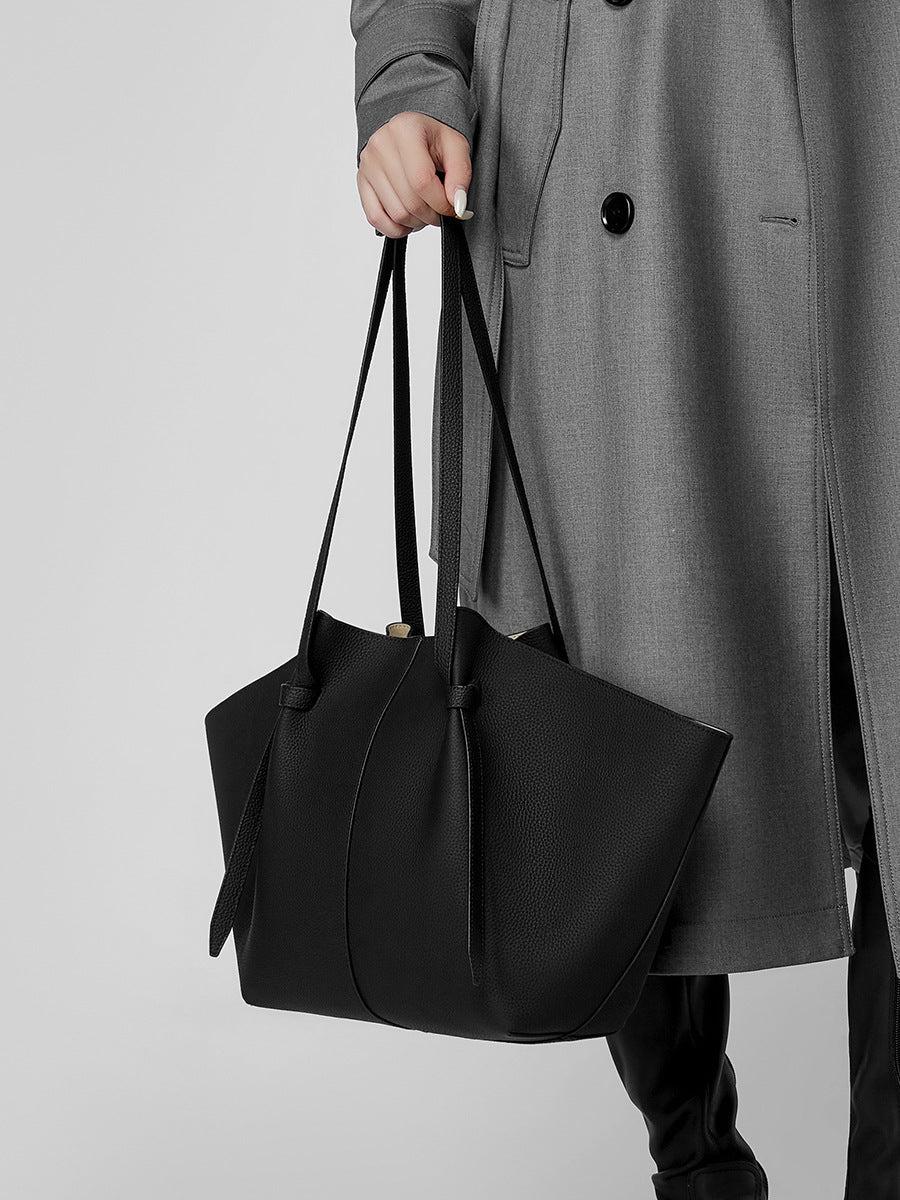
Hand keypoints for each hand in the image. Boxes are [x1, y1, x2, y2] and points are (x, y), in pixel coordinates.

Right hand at [357, 111, 473, 238]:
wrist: (409, 131)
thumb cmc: (432, 138)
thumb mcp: (455, 146)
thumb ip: (461, 174)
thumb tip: (457, 205)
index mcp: (404, 130)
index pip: (422, 181)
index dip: (441, 203)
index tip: (453, 209)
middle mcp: (381, 145)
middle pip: (409, 201)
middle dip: (431, 215)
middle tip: (440, 211)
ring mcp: (368, 165)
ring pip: (396, 214)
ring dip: (416, 223)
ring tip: (426, 211)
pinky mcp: (361, 181)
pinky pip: (376, 218)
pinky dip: (395, 228)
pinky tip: (408, 220)